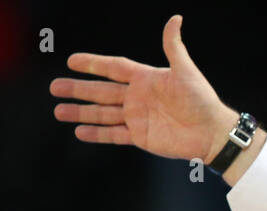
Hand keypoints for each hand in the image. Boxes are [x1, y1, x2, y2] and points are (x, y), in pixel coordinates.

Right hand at [50, 14, 235, 162]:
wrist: (212, 133)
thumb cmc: (202, 100)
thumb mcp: (186, 71)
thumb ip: (174, 47)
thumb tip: (175, 18)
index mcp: (146, 78)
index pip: (113, 68)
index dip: (93, 64)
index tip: (72, 61)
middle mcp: (137, 97)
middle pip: (101, 91)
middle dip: (78, 89)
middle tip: (54, 87)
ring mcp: (137, 117)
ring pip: (102, 114)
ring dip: (81, 112)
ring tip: (59, 110)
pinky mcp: (140, 136)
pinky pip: (114, 134)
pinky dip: (97, 134)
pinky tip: (79, 131)